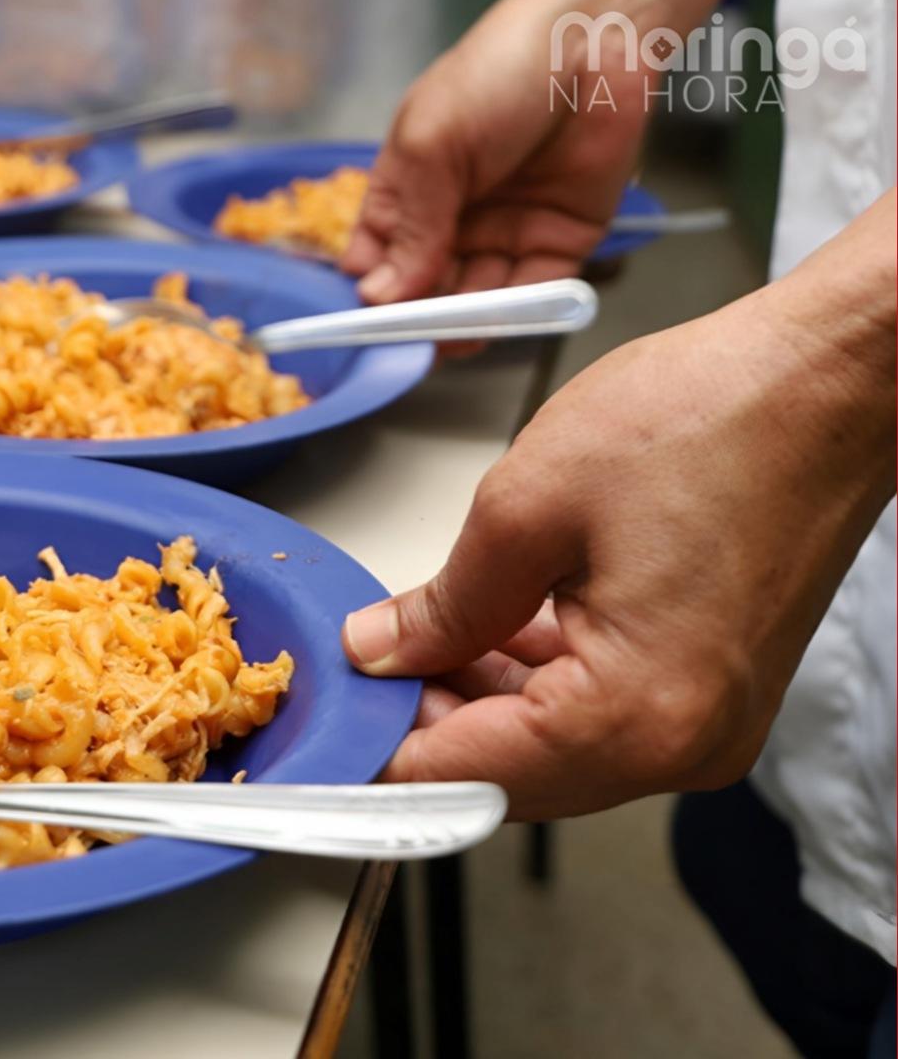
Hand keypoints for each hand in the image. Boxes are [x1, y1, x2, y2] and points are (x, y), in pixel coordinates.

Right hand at [342, 0, 726, 304]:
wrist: (596, 41)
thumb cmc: (499, 72)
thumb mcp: (433, 145)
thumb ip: (411, 227)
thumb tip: (379, 296)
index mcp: (409, 192)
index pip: (376, 261)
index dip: (369, 296)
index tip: (366, 327)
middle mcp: (454, 220)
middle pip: (426, 291)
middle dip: (419, 320)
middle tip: (413, 342)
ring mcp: (506, 233)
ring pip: (477, 300)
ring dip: (464, 324)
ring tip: (453, 338)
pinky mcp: (560, 242)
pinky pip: (533, 293)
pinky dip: (517, 314)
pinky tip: (498, 322)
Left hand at [342, 193, 896, 819]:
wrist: (831, 379)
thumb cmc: (714, 417)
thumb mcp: (528, 505)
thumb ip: (442, 603)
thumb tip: (381, 652)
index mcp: (638, 713)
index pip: (466, 776)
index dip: (377, 753)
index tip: (324, 727)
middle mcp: (684, 743)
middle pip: (512, 774)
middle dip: (425, 720)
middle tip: (362, 660)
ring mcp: (708, 722)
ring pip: (551, 745)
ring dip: (475, 697)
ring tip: (417, 628)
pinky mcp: (714, 688)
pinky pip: (598, 712)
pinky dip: (533, 678)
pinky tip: (488, 622)